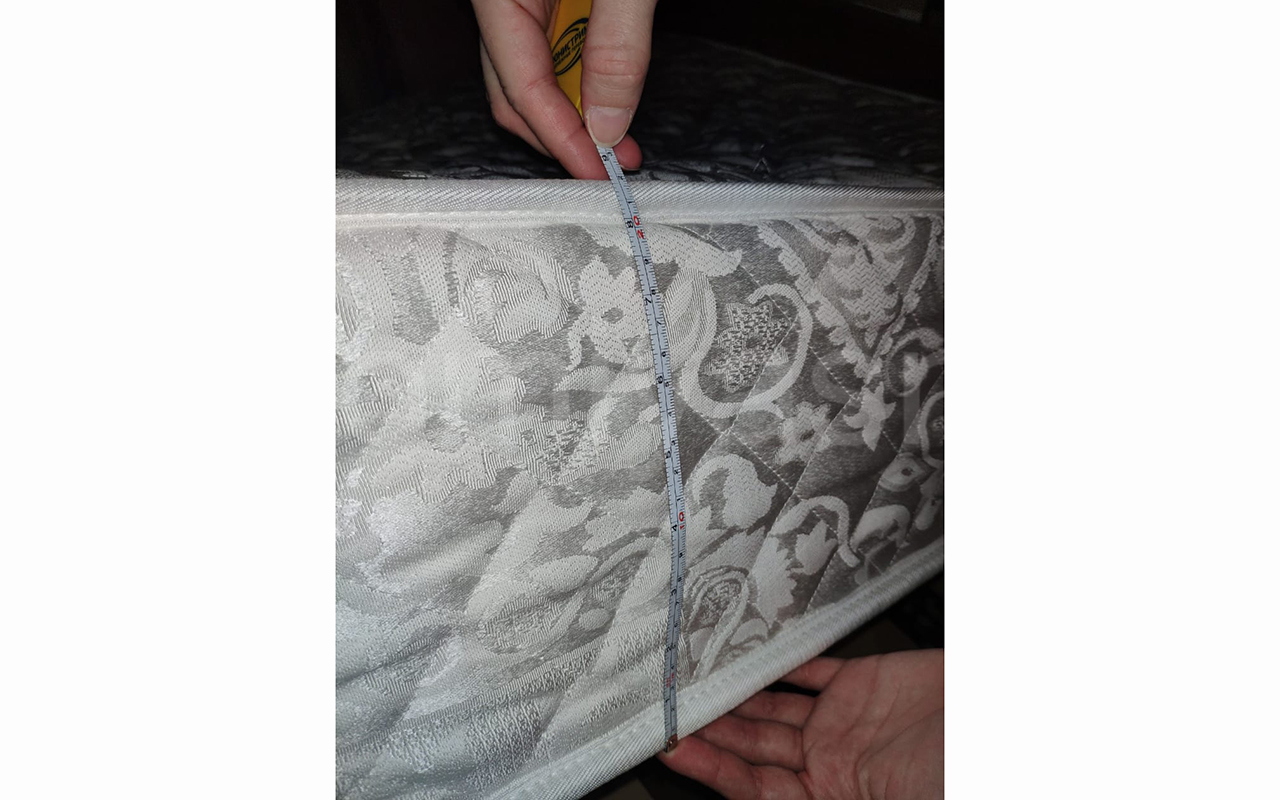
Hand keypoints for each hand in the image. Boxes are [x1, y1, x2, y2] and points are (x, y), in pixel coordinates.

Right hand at [471, 0, 655, 178]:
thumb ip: (616, 46)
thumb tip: (607, 123)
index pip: (521, 87)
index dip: (562, 139)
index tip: (597, 172)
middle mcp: (498, 4)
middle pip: (514, 93)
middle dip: (564, 136)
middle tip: (611, 163)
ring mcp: (518, 3)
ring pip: (531, 78)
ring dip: (575, 114)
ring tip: (618, 136)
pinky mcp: (543, 1)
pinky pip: (550, 54)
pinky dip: (581, 82)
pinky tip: (607, 96)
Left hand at [659, 651, 943, 799]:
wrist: (995, 728)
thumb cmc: (952, 774)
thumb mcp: (892, 798)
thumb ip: (834, 797)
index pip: (752, 788)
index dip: (710, 769)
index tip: (669, 750)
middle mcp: (829, 765)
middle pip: (752, 747)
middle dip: (709, 729)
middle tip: (666, 706)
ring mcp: (845, 723)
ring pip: (772, 707)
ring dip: (733, 695)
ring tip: (693, 679)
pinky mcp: (865, 684)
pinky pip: (813, 670)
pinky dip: (783, 661)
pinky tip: (751, 652)